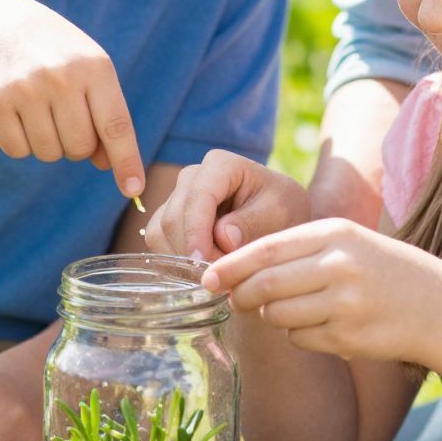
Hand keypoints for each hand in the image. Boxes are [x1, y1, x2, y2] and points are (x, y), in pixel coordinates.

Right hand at [0, 0, 143, 198]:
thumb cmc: (55, 53)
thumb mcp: (89, 70)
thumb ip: (105, 114)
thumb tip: (108, 165)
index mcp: (94, 68)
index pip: (115, 126)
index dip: (126, 161)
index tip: (133, 188)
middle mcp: (61, 78)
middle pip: (79, 148)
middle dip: (75, 143)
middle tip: (63, 114)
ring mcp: (25, 90)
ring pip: (48, 153)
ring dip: (47, 143)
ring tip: (39, 109)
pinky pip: (17, 150)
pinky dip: (20, 142)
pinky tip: (16, 112)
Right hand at [143, 150, 310, 261]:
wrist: (278, 219)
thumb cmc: (283, 210)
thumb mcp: (281, 212)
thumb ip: (253, 222)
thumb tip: (222, 237)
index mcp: (220, 164)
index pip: (198, 197)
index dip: (197, 231)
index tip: (203, 261)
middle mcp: (191, 177)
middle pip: (174, 218)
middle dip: (193, 252)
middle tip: (224, 276)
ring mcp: (176, 198)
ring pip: (160, 233)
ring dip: (183, 261)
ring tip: (220, 274)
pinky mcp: (168, 221)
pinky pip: (159, 244)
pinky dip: (177, 264)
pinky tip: (204, 272)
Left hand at [201, 218, 434, 362]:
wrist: (437, 306)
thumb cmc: (381, 269)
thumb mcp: (345, 242)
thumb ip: (295, 251)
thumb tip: (235, 271)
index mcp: (334, 233)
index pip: (267, 249)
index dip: (231, 266)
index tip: (205, 277)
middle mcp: (339, 266)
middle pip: (265, 285)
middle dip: (241, 296)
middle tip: (233, 300)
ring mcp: (345, 304)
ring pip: (278, 315)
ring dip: (273, 316)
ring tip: (294, 308)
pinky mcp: (348, 338)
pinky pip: (300, 339)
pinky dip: (299, 335)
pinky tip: (324, 326)